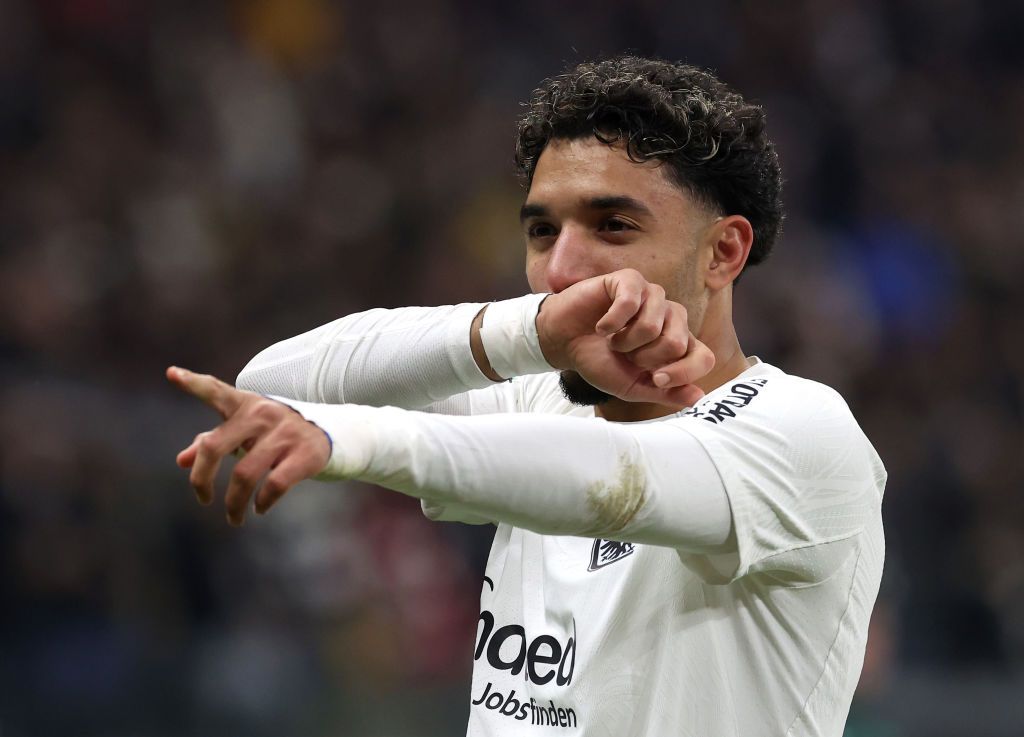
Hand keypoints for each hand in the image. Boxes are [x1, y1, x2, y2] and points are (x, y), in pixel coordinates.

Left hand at [167, 366, 330, 524]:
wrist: (326, 434)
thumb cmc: (273, 433)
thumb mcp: (243, 431)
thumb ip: (211, 441)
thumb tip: (181, 460)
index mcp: (244, 404)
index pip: (215, 390)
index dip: (193, 383)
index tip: (171, 373)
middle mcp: (262, 414)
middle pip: (215, 447)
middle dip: (202, 480)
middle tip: (203, 499)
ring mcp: (285, 433)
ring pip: (245, 475)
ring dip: (234, 504)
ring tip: (233, 518)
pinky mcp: (304, 454)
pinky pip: (275, 485)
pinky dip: (263, 502)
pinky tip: (260, 508)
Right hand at [535, 269, 714, 406]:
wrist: (564, 341)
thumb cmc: (598, 360)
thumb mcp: (632, 386)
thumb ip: (664, 393)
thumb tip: (697, 396)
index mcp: (677, 342)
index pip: (703, 357)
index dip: (682, 373)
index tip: (654, 379)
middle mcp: (671, 316)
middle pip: (676, 344)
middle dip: (643, 357)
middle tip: (624, 353)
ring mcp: (653, 295)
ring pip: (653, 326)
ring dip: (624, 341)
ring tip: (612, 338)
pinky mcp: (630, 280)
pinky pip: (631, 303)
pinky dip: (610, 323)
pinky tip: (601, 326)